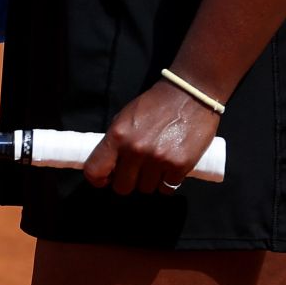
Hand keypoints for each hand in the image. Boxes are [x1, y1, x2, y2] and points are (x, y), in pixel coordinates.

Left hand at [81, 80, 221, 194]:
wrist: (190, 95)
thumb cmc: (155, 105)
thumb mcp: (126, 117)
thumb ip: (116, 142)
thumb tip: (109, 166)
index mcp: (118, 135)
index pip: (95, 170)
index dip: (98, 179)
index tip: (106, 179)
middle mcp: (136, 150)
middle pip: (122, 187)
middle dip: (128, 181)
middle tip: (136, 170)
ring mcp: (158, 159)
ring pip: (146, 189)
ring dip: (149, 181)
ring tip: (156, 164)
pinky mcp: (180, 166)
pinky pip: (167, 189)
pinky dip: (168, 182)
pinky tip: (170, 167)